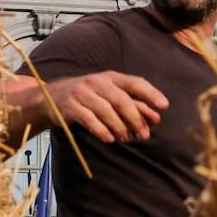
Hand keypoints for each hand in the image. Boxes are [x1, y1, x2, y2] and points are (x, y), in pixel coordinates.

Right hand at [43, 71, 169, 143]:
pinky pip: (88, 118)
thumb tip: (155, 117)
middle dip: (135, 118)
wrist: (52, 98)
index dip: (150, 93)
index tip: (164, 106)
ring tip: (126, 138)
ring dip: (119, 126)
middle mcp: (97, 82)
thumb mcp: (109, 96)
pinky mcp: (70, 105)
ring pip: (105, 110)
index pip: (135, 82)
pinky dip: (100, 129)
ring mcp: (82, 93)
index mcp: (111, 77)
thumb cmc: (88, 98)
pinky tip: (109, 139)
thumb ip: (132, 105)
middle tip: (143, 134)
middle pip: (121, 99)